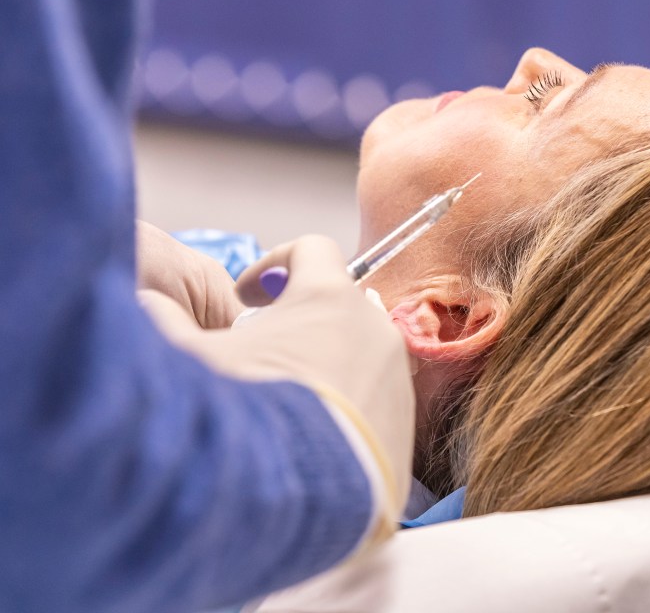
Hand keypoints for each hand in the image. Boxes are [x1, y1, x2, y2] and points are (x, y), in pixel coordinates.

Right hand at [139, 235, 415, 526]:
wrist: (298, 500)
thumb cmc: (244, 416)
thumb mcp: (188, 361)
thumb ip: (162, 321)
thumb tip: (144, 304)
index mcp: (329, 297)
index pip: (312, 249)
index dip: (275, 262)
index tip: (247, 297)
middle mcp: (374, 329)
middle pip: (337, 307)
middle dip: (298, 324)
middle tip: (258, 356)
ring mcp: (397, 380)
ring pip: (357, 357)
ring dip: (322, 368)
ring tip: (280, 407)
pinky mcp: (405, 429)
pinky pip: (372, 405)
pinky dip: (342, 412)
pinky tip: (306, 443)